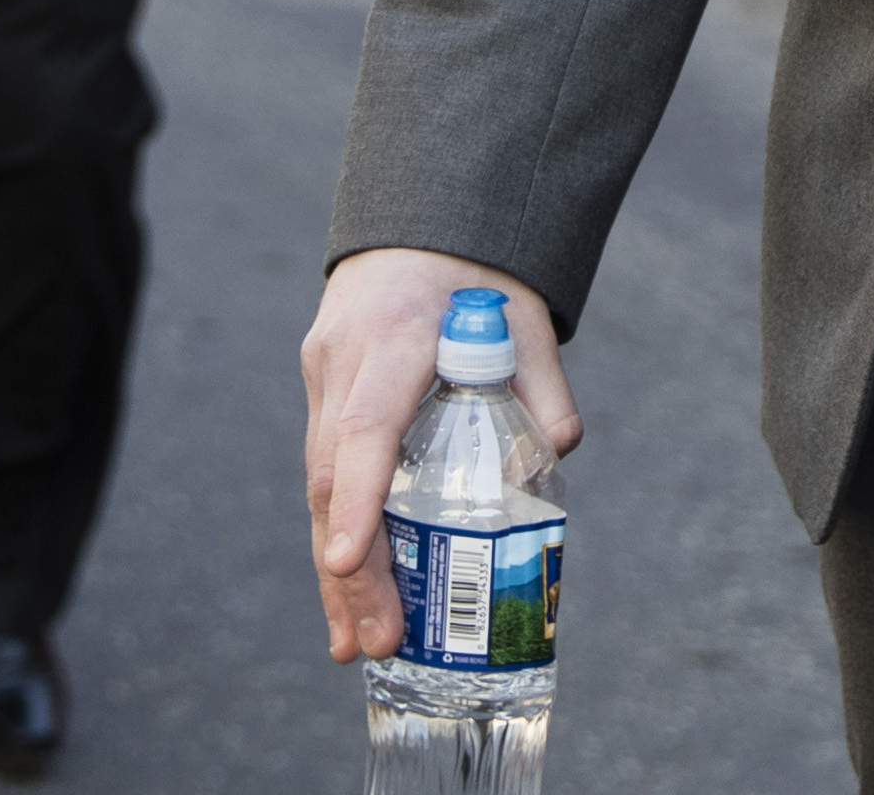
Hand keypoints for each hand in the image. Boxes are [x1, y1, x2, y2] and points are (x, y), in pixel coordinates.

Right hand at [303, 249, 581, 663]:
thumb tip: (555, 452)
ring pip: (318, 489)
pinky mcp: (321, 399)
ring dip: (338, 573)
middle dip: (352, 569)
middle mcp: (341, 363)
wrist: (419, 228)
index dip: (355, 499)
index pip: (363, 429)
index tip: (348, 562)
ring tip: (359, 645)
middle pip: (330, 478)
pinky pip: (324, 479)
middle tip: (378, 640)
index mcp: (390, 338)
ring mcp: (322, 381)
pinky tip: (350, 600)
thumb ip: (543, 384)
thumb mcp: (525, 316)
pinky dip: (337, 538)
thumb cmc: (477, 277)